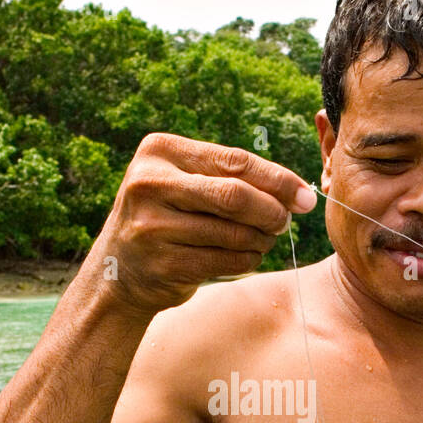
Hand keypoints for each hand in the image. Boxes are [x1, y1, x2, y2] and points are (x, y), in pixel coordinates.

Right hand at [99, 132, 316, 315]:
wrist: (117, 271)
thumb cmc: (167, 217)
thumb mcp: (184, 183)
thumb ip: (231, 177)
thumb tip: (299, 192)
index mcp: (159, 151)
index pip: (234, 161)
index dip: (277, 180)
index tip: (304, 196)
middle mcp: (149, 184)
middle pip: (235, 196)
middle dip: (271, 211)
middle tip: (285, 222)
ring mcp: (151, 226)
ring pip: (233, 233)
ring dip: (260, 240)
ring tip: (264, 240)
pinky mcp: (161, 264)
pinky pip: (223, 261)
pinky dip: (246, 260)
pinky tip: (247, 256)